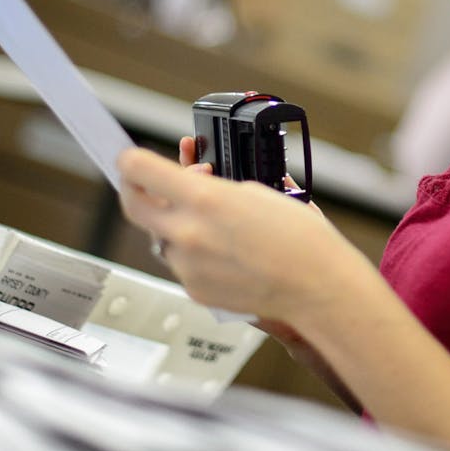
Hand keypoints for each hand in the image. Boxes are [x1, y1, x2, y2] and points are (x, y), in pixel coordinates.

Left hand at [117, 147, 361, 322]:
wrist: (318, 286)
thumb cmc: (300, 239)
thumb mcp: (257, 190)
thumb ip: (216, 186)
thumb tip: (194, 181)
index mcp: (204, 199)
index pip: (139, 170)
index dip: (131, 160)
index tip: (132, 159)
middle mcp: (188, 233)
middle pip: (133, 206)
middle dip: (136, 191)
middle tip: (146, 185)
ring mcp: (188, 265)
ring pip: (161, 238)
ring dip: (176, 227)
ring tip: (214, 226)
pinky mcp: (194, 291)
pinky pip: (181, 265)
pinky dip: (194, 256)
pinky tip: (225, 253)